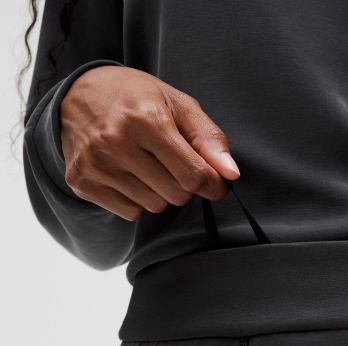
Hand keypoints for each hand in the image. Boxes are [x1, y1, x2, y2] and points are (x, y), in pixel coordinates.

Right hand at [60, 65, 239, 220]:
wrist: (79, 94)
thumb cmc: (136, 97)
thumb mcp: (178, 104)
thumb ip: (209, 139)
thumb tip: (231, 174)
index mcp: (145, 119)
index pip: (193, 175)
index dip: (213, 185)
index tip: (216, 183)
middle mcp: (115, 143)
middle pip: (176, 195)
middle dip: (185, 185)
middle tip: (176, 165)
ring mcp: (94, 165)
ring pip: (154, 206)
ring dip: (162, 192)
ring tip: (149, 165)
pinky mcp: (82, 183)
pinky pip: (131, 212)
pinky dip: (138, 200)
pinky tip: (130, 174)